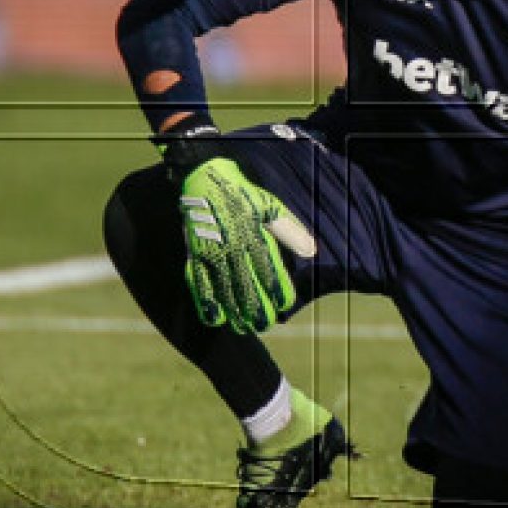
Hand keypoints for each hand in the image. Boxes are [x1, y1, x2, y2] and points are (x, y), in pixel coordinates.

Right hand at [179, 157, 315, 332]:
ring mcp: (212, 251)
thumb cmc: (242, 194)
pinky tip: (214, 319)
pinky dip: (206, 303)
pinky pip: (199, 282)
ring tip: (243, 328)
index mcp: (253, 235)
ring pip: (224, 288)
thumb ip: (290, 230)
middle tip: (265, 325)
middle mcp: (233, 247)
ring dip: (234, 311)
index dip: (277, 290)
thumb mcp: (270, 207)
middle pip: (246, 285)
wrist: (205, 178)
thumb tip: (312, 251)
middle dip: (256, 308)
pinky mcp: (196, 253)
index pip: (268, 270)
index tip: (284, 306)